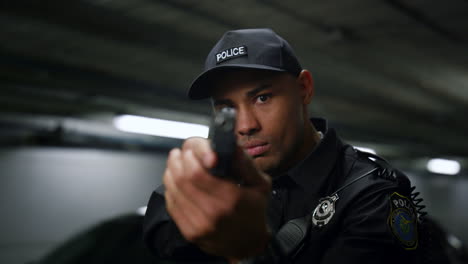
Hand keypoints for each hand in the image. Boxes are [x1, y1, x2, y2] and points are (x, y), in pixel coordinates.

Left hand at [163, 137, 271, 259]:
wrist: (248, 245)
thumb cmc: (254, 212)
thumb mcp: (260, 185)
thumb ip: (245, 163)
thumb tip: (230, 146)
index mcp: (230, 199)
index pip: (197, 173)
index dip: (190, 157)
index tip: (192, 151)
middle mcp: (212, 213)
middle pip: (181, 179)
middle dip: (178, 161)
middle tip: (181, 153)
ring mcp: (198, 224)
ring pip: (173, 190)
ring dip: (171, 172)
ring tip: (176, 164)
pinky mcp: (189, 232)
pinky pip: (171, 204)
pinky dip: (170, 189)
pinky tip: (175, 182)